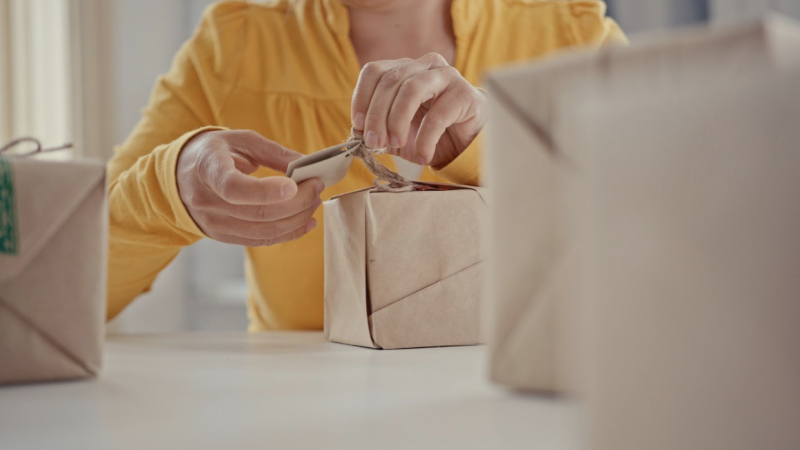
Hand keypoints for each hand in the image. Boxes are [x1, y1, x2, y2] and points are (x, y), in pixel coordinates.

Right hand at [177, 130, 323, 246]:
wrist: (180, 176)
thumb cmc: (215, 152)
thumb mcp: (240, 140)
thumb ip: (274, 152)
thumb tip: (308, 164)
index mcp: (208, 169)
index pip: (234, 188)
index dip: (266, 191)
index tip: (294, 185)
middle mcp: (207, 201)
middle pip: (259, 213)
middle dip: (298, 202)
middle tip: (318, 186)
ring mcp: (214, 224)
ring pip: (265, 231)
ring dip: (298, 219)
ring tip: (315, 201)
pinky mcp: (223, 236)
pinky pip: (262, 240)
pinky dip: (289, 233)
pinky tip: (306, 222)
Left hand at [351, 52, 486, 168]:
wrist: (467, 143)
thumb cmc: (429, 133)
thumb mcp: (396, 132)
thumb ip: (377, 130)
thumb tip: (358, 134)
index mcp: (403, 68)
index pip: (374, 71)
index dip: (362, 97)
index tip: (358, 125)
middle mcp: (424, 65)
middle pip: (390, 81)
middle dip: (377, 115)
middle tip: (374, 143)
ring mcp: (446, 75)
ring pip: (411, 89)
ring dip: (397, 121)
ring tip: (396, 144)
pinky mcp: (465, 93)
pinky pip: (438, 114)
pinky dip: (425, 139)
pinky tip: (423, 156)